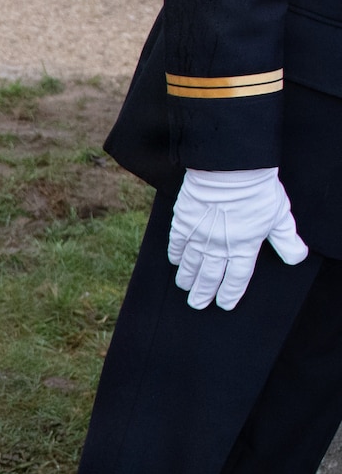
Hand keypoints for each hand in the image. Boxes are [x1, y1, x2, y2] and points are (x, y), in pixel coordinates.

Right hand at [167, 168, 308, 309]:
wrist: (230, 170)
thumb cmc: (258, 191)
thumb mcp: (280, 215)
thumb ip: (286, 239)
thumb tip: (297, 258)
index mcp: (244, 248)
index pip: (237, 278)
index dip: (230, 293)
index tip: (224, 304)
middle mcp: (219, 248)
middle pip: (209, 277)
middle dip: (203, 293)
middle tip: (197, 304)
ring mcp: (198, 237)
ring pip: (190, 265)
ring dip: (187, 278)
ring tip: (185, 286)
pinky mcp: (183, 224)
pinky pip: (176, 245)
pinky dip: (175, 255)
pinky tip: (175, 261)